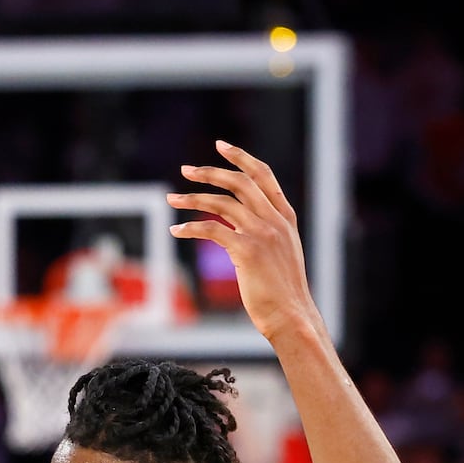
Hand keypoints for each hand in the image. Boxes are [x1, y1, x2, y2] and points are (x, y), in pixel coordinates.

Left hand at [168, 141, 323, 341]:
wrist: (292, 316)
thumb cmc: (283, 293)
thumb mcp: (281, 254)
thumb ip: (266, 234)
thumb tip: (239, 227)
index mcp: (285, 218)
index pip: (263, 176)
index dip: (241, 158)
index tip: (221, 146)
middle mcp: (275, 220)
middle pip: (239, 182)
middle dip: (209, 171)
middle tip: (185, 170)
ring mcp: (262, 233)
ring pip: (221, 203)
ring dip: (192, 198)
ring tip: (171, 199)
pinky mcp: (247, 250)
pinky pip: (211, 230)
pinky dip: (190, 227)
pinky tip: (176, 230)